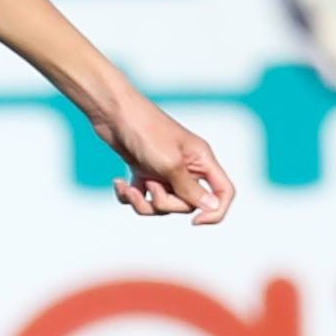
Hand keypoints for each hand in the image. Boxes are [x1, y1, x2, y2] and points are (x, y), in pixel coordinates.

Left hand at [103, 98, 236, 222]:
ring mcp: (164, 170)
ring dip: (144, 203)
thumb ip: (190, 189)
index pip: (223, 192)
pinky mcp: (144, 172)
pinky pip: (142, 198)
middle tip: (151, 186)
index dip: (215, 211)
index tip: (195, 222)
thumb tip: (211, 207)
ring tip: (130, 189)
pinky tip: (119, 184)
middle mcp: (187, 167)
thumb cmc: (145, 131)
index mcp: (202, 160)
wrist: (112, 112)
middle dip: (166, 204)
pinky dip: (130, 196)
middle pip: (188, 204)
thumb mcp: (170, 163)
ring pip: (163, 205)